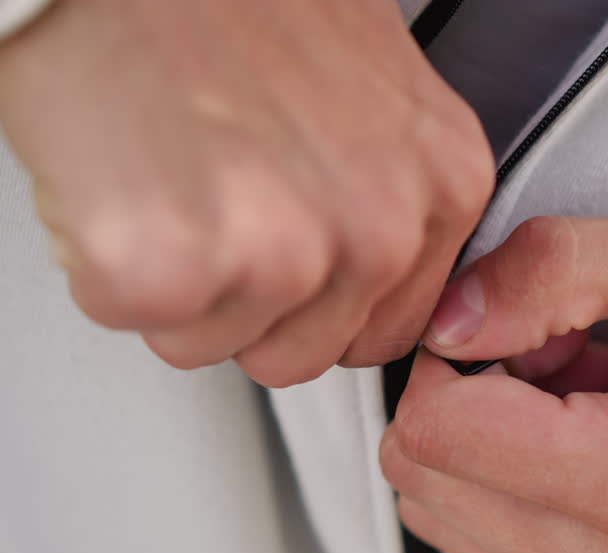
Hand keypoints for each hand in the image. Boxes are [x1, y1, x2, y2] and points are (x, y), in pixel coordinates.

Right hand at [0, 0, 492, 386]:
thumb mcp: (371, 88)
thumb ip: (389, 190)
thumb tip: (368, 265)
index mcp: (445, 181)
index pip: (389, 327)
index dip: (317, 303)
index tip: (281, 253)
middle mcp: (381, 227)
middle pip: (305, 352)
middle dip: (244, 301)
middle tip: (213, 199)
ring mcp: (283, 252)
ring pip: (216, 345)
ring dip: (178, 283)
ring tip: (171, 172)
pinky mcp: (173, 265)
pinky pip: (133, 316)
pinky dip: (106, 262)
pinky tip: (125, 177)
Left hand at [383, 199, 607, 552]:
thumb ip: (559, 266)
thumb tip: (448, 318)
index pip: (433, 430)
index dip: (463, 348)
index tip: (543, 321)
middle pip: (426, 475)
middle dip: (481, 394)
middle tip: (582, 357)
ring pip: (444, 510)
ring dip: (501, 440)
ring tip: (603, 399)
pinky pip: (488, 544)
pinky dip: (524, 482)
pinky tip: (602, 443)